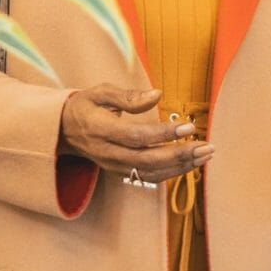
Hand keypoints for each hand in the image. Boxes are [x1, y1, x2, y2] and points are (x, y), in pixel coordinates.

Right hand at [58, 85, 210, 184]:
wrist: (64, 130)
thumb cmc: (86, 106)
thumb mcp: (100, 92)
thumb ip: (128, 96)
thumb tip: (158, 95)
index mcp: (101, 129)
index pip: (136, 136)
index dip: (163, 134)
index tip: (188, 126)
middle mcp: (107, 152)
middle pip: (147, 159)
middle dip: (180, 155)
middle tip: (206, 146)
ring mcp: (114, 166)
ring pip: (150, 172)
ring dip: (181, 166)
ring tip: (205, 155)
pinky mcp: (120, 172)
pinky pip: (148, 177)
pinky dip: (172, 173)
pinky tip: (190, 164)